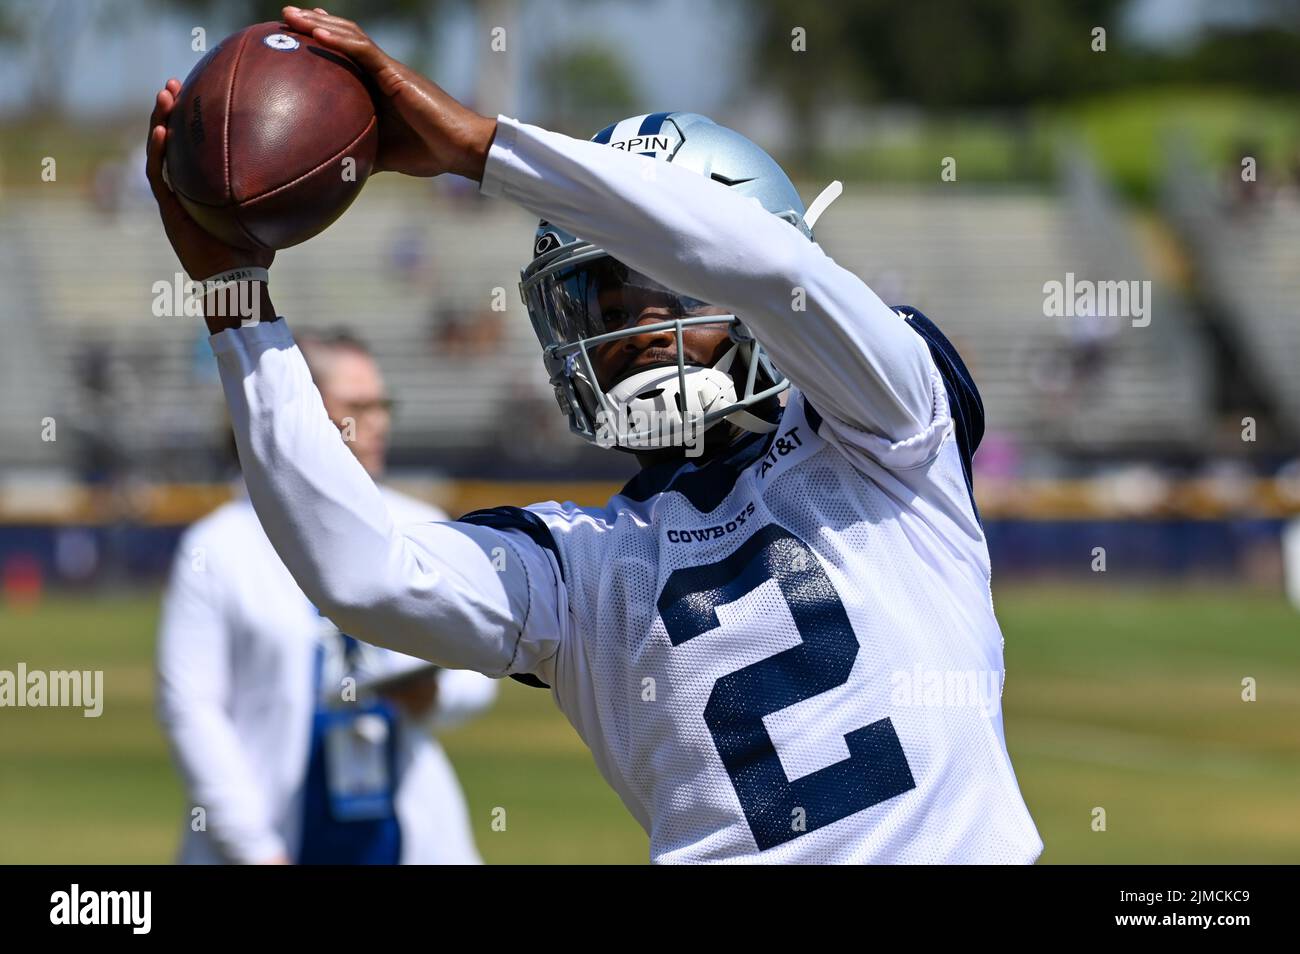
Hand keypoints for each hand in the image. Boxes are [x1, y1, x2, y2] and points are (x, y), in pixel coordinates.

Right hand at [145, 79, 274, 280]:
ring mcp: (174, 197)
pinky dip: (158, 151)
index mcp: (203, 185)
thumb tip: (307, 169)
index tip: (201, 92)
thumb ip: (275, 190)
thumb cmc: (255, 253)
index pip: (195, 146)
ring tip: (164, 93)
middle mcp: (185, 187)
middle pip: (174, 141)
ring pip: (160, 152)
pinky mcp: (168, 210)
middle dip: (172, 110)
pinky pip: (158, 175)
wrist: (235, 281)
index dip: (194, 119)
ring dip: (159, 121)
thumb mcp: (266, 212)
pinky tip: (162, 129)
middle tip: (174, 82)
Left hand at [281, 6, 496, 179]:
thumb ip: (361, 154)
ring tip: (292, 15)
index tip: (298, 34)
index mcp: (380, 86)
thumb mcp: (385, 155)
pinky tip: (317, 33)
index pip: (348, 54)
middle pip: (344, 37)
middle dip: (313, 23)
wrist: (460, 148)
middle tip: (285, 16)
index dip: (324, 39)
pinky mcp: (397, 74)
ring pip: (351, 37)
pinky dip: (340, 41)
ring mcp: (390, 70)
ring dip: (319, 24)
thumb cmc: (430, 151)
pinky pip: (364, 51)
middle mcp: (383, 71)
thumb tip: (337, 173)